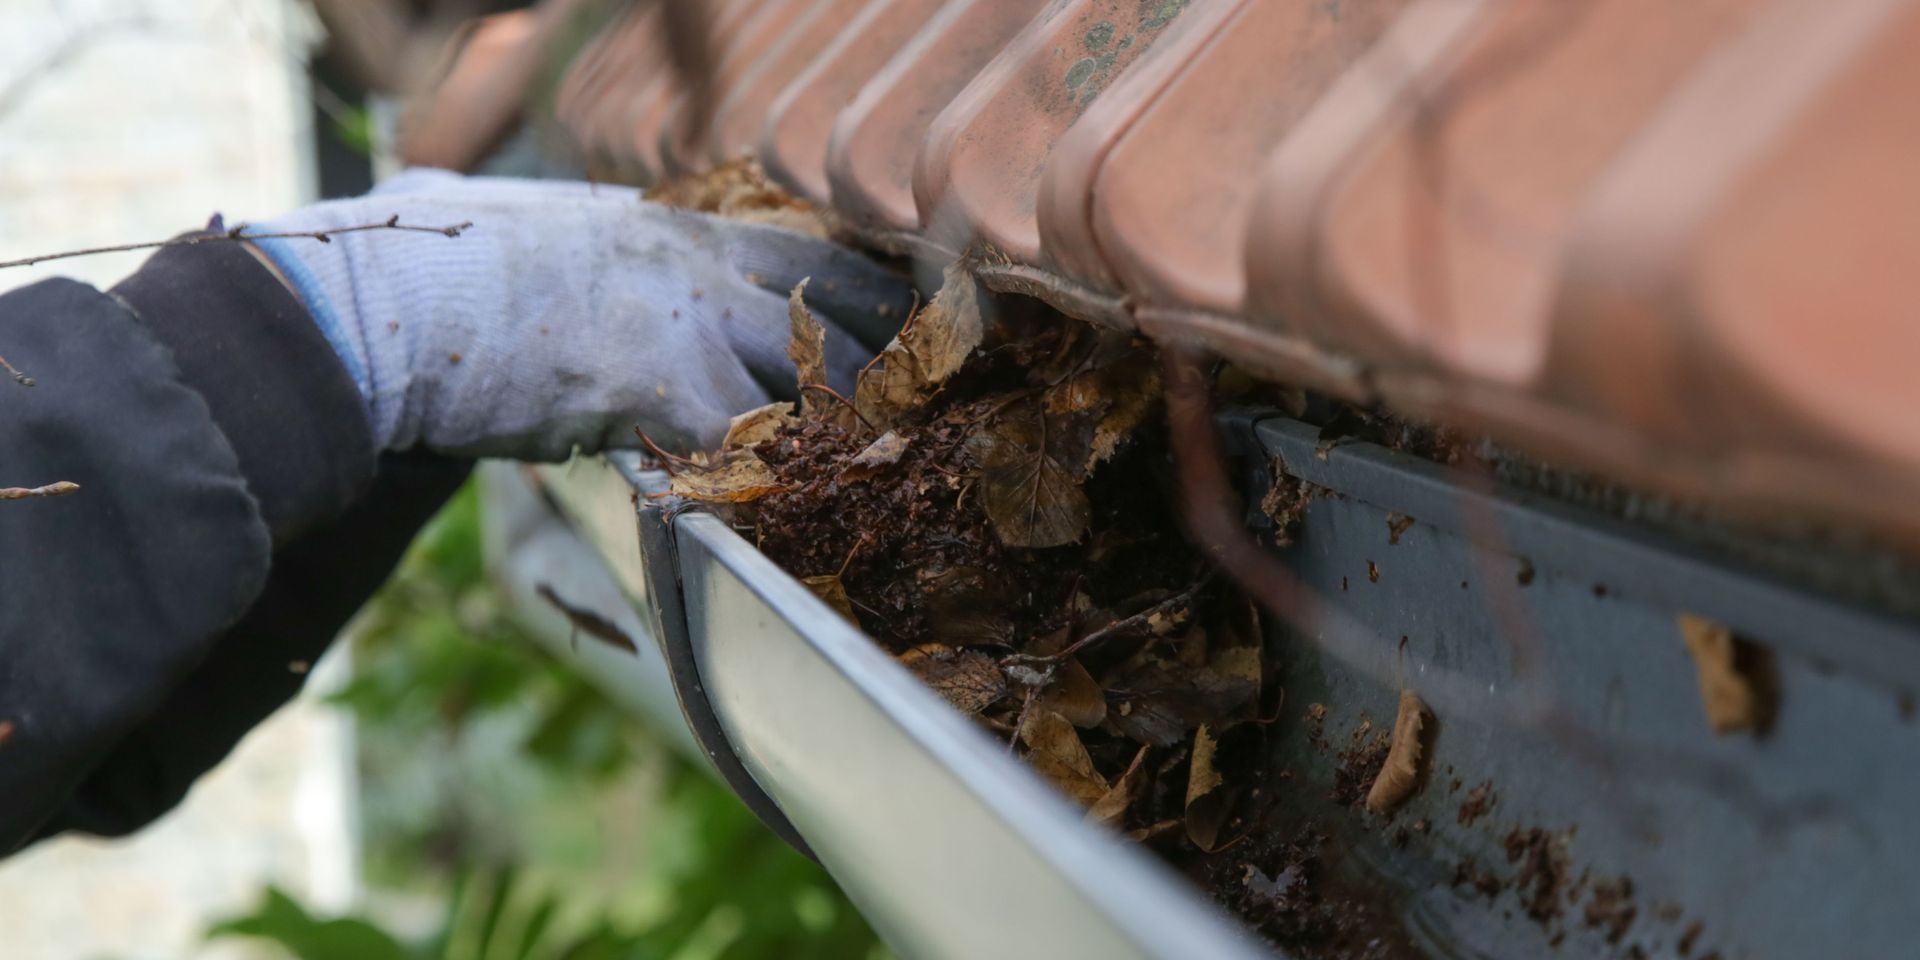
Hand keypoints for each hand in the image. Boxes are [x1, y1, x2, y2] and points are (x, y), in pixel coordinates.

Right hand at [253, 170, 909, 459]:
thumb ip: (529, 213)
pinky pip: (749, 447)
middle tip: (924, 405)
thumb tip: (454, 187)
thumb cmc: (423, 257)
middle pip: (833, 312)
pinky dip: (772, 483)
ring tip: (886, 473)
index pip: (801, 253)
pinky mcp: (663, 388)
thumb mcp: (499, 211)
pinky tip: (795, 513)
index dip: (860, 294)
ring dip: (843, 431)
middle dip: (883, 363)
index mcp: (668, 229)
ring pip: (810, 381)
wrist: (383, 299)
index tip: (901, 322)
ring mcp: (689, 322)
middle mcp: (698, 267)